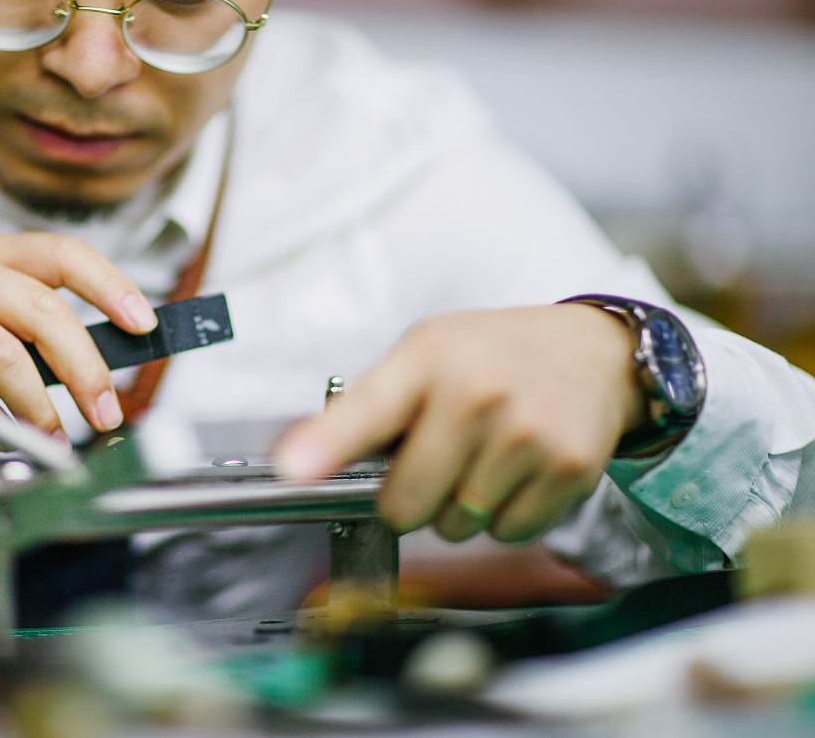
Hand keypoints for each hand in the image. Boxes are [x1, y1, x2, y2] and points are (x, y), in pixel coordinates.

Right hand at [0, 232, 156, 445]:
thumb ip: (35, 343)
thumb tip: (106, 374)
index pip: (62, 254)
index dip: (110, 286)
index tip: (144, 323)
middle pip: (43, 309)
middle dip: (86, 369)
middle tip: (105, 413)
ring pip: (5, 352)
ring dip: (38, 406)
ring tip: (47, 438)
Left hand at [272, 305, 645, 542]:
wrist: (592, 353)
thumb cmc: (490, 356)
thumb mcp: (425, 352)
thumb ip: (370, 405)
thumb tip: (305, 460)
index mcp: (427, 359)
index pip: (367, 411)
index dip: (326, 447)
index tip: (294, 470)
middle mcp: (477, 394)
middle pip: (407, 503)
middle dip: (408, 501)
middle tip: (430, 466)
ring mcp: (526, 433)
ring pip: (457, 526)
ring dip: (459, 511)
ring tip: (481, 460)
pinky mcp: (568, 468)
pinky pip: (508, 533)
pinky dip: (504, 518)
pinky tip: (516, 473)